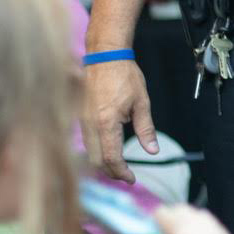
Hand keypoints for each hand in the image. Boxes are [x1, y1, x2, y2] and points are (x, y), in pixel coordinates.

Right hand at [82, 59, 156, 181]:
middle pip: (97, 160)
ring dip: (103, 162)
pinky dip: (97, 151)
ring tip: (120, 165)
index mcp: (106, 122)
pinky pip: (86, 141)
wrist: (104, 55)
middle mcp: (90, 124)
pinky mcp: (80, 116)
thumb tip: (153, 150)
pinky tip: (109, 149)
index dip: (122, 172)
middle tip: (127, 175)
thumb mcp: (141, 102)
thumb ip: (146, 129)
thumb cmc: (123, 75)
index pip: (111, 158)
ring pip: (89, 152)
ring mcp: (82, 120)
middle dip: (111, 172)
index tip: (132, 178)